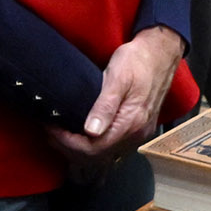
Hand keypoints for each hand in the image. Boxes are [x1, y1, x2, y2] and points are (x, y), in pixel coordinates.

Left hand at [52, 26, 185, 171]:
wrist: (160, 53)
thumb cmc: (137, 61)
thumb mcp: (117, 78)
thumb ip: (105, 106)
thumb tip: (91, 131)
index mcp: (131, 123)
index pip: (93, 148)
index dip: (68, 143)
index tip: (51, 128)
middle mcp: (136, 134)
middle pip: (97, 157)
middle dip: (70, 148)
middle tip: (50, 132)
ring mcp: (138, 134)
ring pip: (104, 156)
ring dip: (80, 150)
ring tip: (60, 135)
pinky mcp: (138, 130)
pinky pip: (112, 148)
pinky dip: (93, 147)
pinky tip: (82, 136)